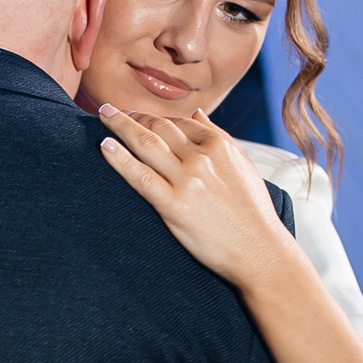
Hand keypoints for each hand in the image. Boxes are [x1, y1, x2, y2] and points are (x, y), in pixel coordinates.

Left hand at [95, 106, 300, 289]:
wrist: (259, 251)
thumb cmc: (252, 212)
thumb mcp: (242, 165)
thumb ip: (219, 136)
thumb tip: (198, 114)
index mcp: (220, 145)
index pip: (179, 122)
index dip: (154, 116)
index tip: (137, 115)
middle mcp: (202, 157)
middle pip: (159, 127)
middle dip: (133, 116)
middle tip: (112, 111)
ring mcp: (187, 180)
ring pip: (146, 144)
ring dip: (120, 126)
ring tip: (103, 115)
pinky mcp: (173, 205)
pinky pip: (139, 175)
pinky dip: (119, 158)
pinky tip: (105, 146)